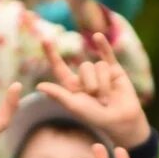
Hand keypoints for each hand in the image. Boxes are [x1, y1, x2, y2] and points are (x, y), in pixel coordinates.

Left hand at [38, 33, 147, 147]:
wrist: (120, 121)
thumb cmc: (95, 117)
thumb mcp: (74, 106)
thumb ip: (58, 95)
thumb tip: (38, 86)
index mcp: (72, 86)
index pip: (60, 67)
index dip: (52, 55)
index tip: (45, 40)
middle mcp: (85, 78)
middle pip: (85, 67)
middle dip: (92, 83)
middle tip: (98, 100)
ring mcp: (100, 73)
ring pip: (99, 66)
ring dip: (104, 83)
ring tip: (107, 99)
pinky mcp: (115, 70)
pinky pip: (107, 55)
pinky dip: (103, 46)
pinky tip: (97, 36)